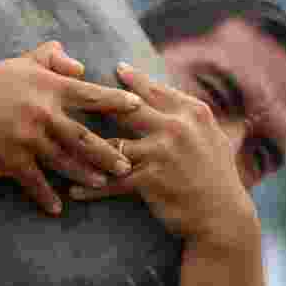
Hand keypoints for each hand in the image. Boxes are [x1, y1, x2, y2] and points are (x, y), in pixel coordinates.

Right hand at [0, 41, 138, 213]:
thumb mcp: (18, 65)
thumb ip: (50, 58)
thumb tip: (81, 66)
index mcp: (47, 87)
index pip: (89, 94)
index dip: (115, 100)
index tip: (139, 107)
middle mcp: (41, 112)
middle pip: (84, 135)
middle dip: (108, 151)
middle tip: (129, 163)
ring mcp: (27, 137)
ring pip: (65, 160)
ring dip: (86, 174)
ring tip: (104, 184)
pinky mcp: (11, 159)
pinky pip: (34, 181)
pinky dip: (46, 196)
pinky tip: (58, 209)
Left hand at [67, 62, 257, 248]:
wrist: (224, 218)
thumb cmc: (218, 179)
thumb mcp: (214, 139)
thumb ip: (193, 119)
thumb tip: (178, 100)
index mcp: (193, 113)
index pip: (156, 91)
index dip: (134, 79)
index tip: (116, 68)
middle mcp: (177, 127)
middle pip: (128, 108)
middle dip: (100, 99)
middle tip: (77, 91)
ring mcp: (162, 152)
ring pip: (114, 143)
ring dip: (86, 146)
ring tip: (62, 144)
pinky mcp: (150, 179)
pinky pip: (112, 181)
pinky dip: (91, 188)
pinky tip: (73, 190)